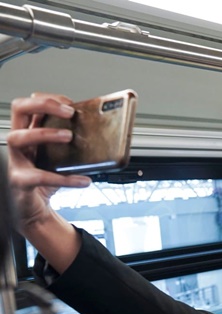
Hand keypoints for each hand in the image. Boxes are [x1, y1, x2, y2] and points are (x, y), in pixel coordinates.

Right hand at [6, 93, 90, 230]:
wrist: (35, 211)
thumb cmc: (47, 180)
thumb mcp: (62, 158)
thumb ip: (75, 146)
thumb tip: (108, 138)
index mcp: (29, 132)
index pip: (30, 104)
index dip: (49, 99)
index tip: (72, 104)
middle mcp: (19, 143)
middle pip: (18, 109)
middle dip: (43, 104)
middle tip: (69, 111)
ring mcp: (17, 161)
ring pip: (18, 137)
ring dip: (45, 133)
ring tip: (69, 136)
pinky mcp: (20, 181)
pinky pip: (39, 176)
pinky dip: (65, 178)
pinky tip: (84, 180)